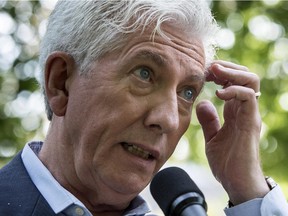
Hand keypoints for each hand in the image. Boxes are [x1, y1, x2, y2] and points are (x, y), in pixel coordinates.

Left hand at [196, 60, 269, 204]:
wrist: (236, 182)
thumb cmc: (226, 161)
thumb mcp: (212, 137)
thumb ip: (209, 120)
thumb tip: (202, 102)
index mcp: (235, 110)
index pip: (232, 82)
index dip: (218, 73)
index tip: (202, 72)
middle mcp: (244, 108)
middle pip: (244, 75)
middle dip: (226, 67)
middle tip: (208, 67)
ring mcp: (249, 114)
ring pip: (250, 80)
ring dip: (231, 72)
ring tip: (214, 72)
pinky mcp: (251, 122)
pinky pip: (249, 97)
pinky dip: (234, 90)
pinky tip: (218, 94)